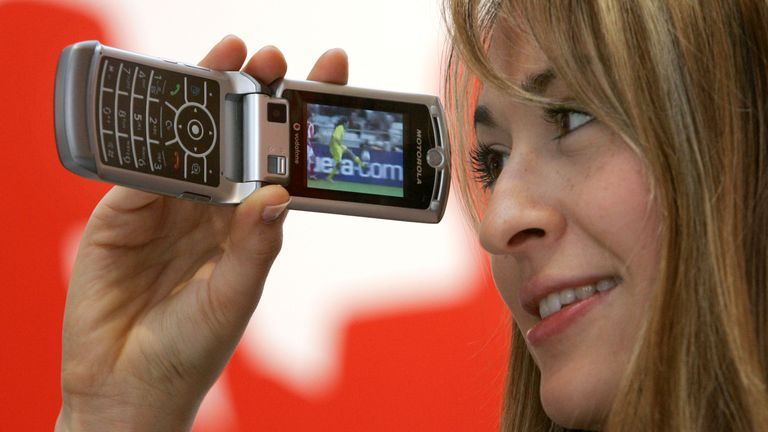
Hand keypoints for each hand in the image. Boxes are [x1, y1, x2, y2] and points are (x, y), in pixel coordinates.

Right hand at [56, 36, 348, 431]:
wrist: (127, 386)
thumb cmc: (191, 349)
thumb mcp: (234, 296)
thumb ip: (256, 247)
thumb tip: (280, 194)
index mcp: (244, 225)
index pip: (276, 161)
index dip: (299, 120)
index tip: (327, 77)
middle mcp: (208, 208)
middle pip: (233, 139)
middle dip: (252, 93)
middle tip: (272, 57)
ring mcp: (165, 207)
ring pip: (186, 142)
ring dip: (205, 100)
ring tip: (230, 59)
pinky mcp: (121, 213)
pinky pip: (138, 169)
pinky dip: (153, 140)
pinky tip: (176, 109)